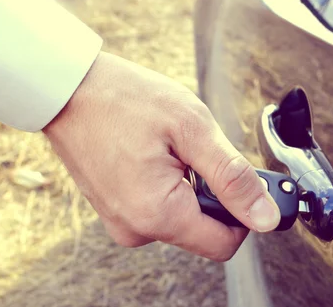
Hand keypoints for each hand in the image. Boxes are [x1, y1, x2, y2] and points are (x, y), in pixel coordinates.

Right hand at [42, 52, 280, 260]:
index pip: (224, 244)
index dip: (245, 215)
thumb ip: (233, 178)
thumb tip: (265, 217)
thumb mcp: (192, 129)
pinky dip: (169, 185)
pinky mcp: (116, 210)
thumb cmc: (124, 99)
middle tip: (201, 151)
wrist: (67, 88)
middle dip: (214, 194)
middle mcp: (136, 229)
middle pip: (203, 231)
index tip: (245, 183)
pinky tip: (155, 153)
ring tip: (171, 147)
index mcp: (157, 215)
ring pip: (182, 218)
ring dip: (190, 186)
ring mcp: (122, 221)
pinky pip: (158, 208)